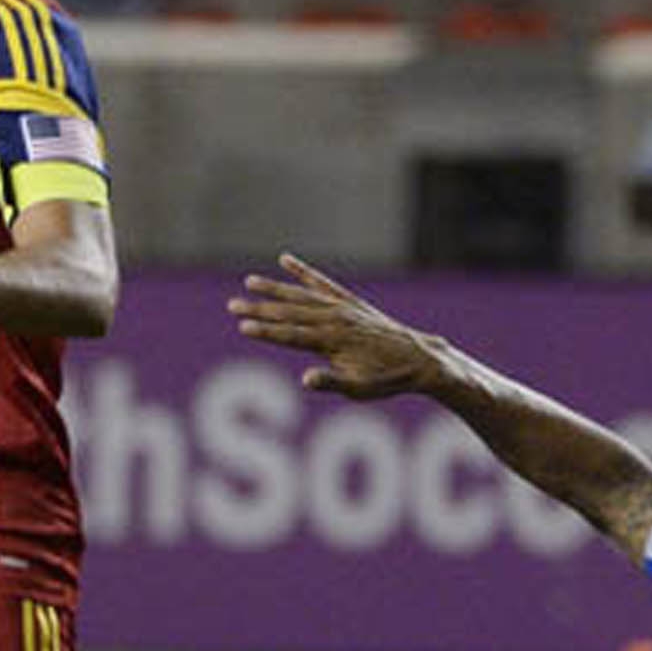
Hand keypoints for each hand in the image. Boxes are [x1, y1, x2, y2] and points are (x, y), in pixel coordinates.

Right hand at [229, 253, 443, 400]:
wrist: (420, 358)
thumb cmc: (388, 380)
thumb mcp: (360, 390)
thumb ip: (331, 383)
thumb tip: (305, 380)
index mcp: (334, 342)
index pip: (291, 336)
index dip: (265, 332)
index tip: (242, 327)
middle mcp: (336, 319)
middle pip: (290, 313)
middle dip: (259, 310)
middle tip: (231, 306)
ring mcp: (343, 308)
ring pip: (302, 295)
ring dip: (274, 289)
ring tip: (249, 282)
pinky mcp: (350, 302)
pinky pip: (323, 283)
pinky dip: (304, 273)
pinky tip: (285, 260)